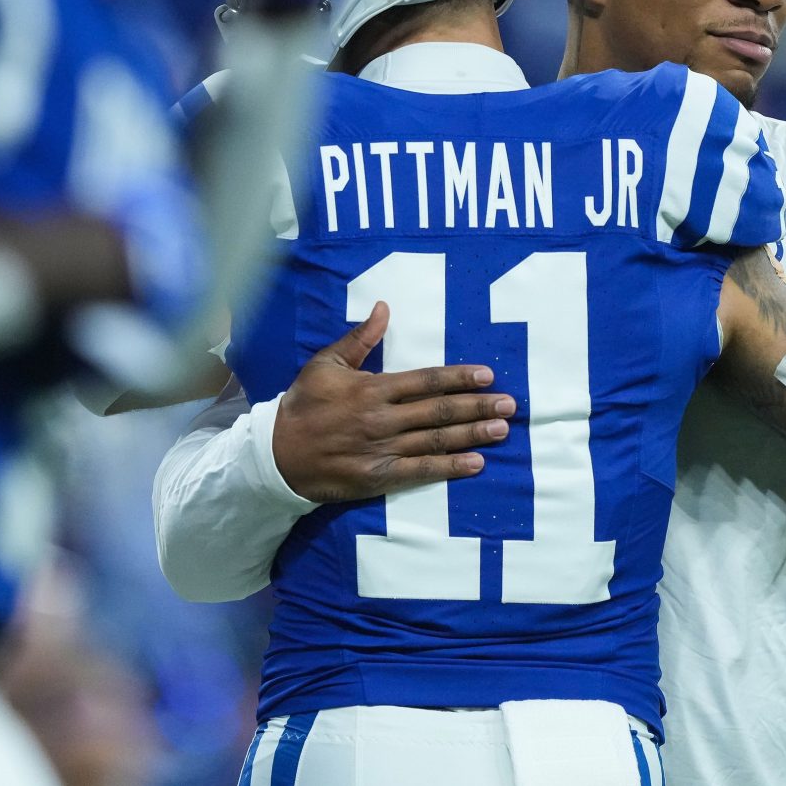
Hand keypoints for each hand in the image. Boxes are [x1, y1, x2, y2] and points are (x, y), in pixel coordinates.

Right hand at [272, 301, 514, 503]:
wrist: (277, 454)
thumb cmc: (303, 405)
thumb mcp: (326, 364)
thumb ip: (359, 338)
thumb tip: (384, 308)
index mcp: (372, 389)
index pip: (425, 381)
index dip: (458, 378)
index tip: (487, 376)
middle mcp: (382, 419)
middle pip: (438, 411)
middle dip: (477, 407)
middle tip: (509, 405)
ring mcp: (382, 449)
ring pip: (435, 440)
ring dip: (471, 434)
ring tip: (501, 430)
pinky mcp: (378, 477)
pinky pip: (420, 472)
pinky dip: (449, 467)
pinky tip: (475, 463)